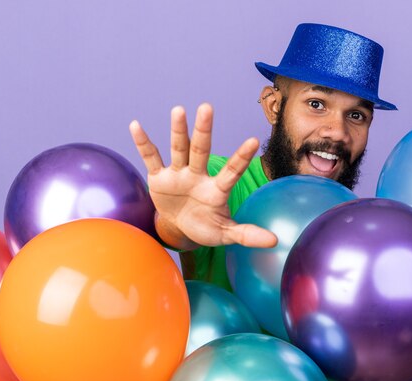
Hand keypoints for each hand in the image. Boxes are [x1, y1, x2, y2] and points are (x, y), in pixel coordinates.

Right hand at [130, 103, 277, 249]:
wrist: (179, 227)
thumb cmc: (206, 227)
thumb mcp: (225, 233)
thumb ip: (247, 234)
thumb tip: (275, 241)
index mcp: (216, 189)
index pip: (231, 172)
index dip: (240, 158)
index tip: (253, 141)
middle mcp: (198, 176)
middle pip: (201, 150)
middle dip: (203, 130)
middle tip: (207, 107)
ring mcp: (178, 174)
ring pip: (179, 149)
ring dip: (178, 131)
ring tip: (179, 110)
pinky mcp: (159, 178)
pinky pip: (151, 158)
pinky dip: (143, 143)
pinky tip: (136, 125)